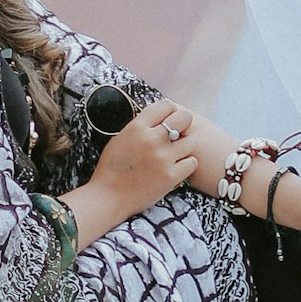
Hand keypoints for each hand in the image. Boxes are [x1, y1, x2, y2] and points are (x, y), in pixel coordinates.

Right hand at [68, 99, 199, 249]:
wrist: (108, 197)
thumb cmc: (112, 168)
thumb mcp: (121, 138)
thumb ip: (140, 127)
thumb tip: (160, 119)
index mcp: (137, 127)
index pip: (166, 105)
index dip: (172, 111)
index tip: (170, 118)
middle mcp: (151, 139)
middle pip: (184, 118)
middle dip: (184, 124)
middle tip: (180, 133)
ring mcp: (162, 158)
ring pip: (190, 142)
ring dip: (185, 147)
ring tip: (175, 154)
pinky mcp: (170, 176)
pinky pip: (192, 162)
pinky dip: (187, 165)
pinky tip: (177, 167)